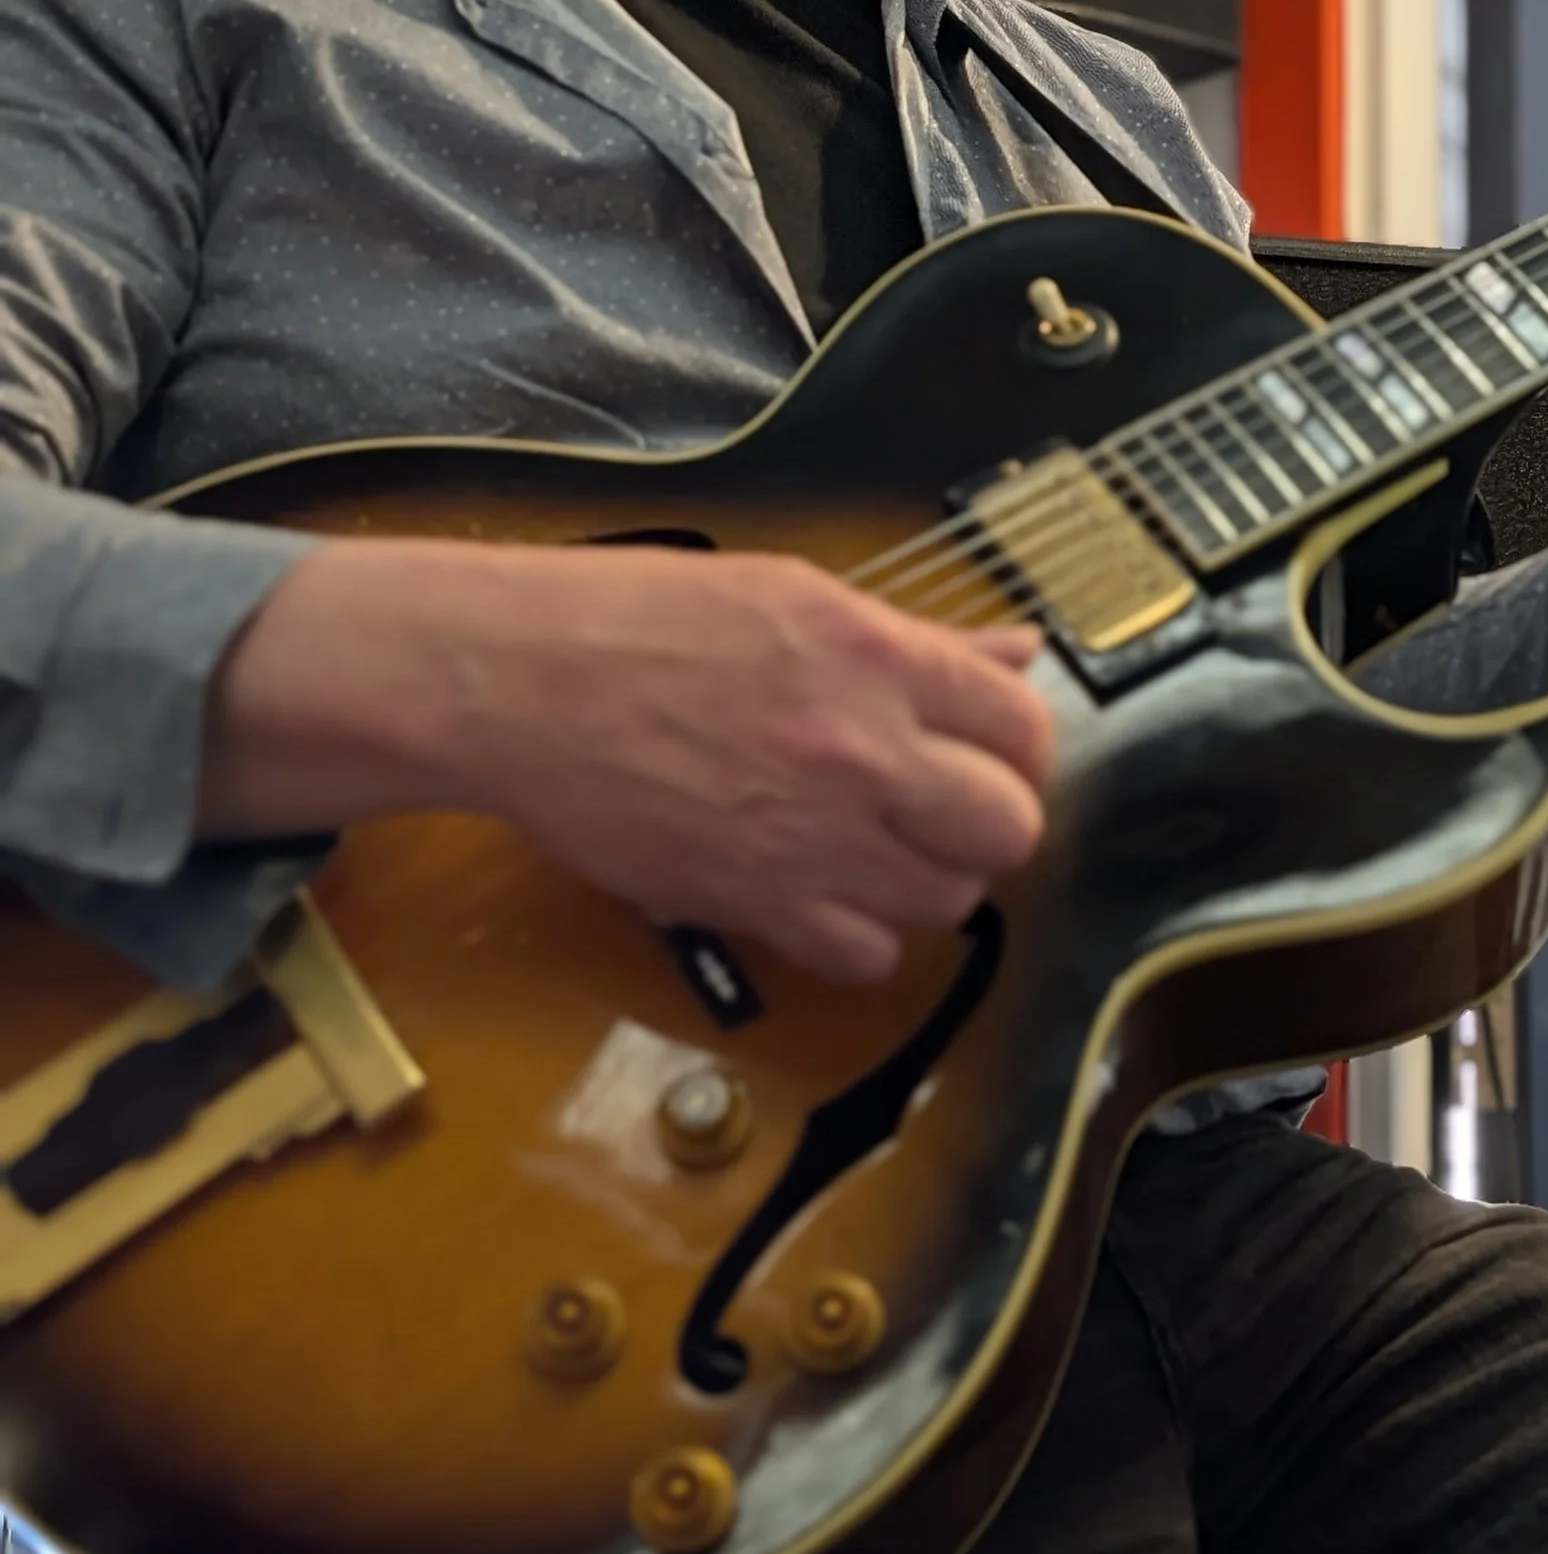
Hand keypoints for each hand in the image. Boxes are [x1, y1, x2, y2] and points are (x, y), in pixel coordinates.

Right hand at [201, 540, 1054, 985]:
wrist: (517, 683)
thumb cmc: (641, 620)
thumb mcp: (797, 597)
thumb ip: (920, 643)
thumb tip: (1015, 655)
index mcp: (876, 658)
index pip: (1023, 728)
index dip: (1018, 749)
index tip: (990, 753)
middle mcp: (861, 752)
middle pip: (1007, 828)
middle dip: (987, 821)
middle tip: (943, 807)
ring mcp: (811, 838)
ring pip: (948, 901)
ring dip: (927, 879)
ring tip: (878, 846)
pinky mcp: (755, 903)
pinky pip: (867, 956)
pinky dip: (861, 936)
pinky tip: (826, 892)